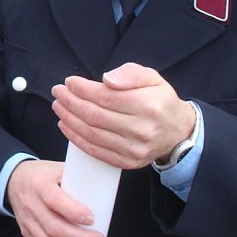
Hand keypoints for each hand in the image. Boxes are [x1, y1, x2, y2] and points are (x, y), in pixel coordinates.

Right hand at [7, 160, 104, 236]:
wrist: (15, 180)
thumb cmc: (42, 174)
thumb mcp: (58, 168)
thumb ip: (78, 178)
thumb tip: (104, 191)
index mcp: (39, 184)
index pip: (54, 200)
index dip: (74, 212)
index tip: (92, 219)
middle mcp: (30, 204)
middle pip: (53, 227)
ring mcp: (27, 220)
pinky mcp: (26, 232)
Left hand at [51, 63, 195, 168]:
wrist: (177, 132)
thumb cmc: (159, 100)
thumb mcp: (151, 77)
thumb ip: (130, 73)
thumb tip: (107, 79)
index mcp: (148, 105)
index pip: (105, 97)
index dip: (82, 89)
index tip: (69, 82)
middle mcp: (141, 129)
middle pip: (95, 116)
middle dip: (70, 102)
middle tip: (58, 92)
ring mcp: (134, 149)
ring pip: (92, 134)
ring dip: (69, 119)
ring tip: (58, 106)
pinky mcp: (128, 162)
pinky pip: (95, 151)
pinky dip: (76, 138)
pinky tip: (65, 125)